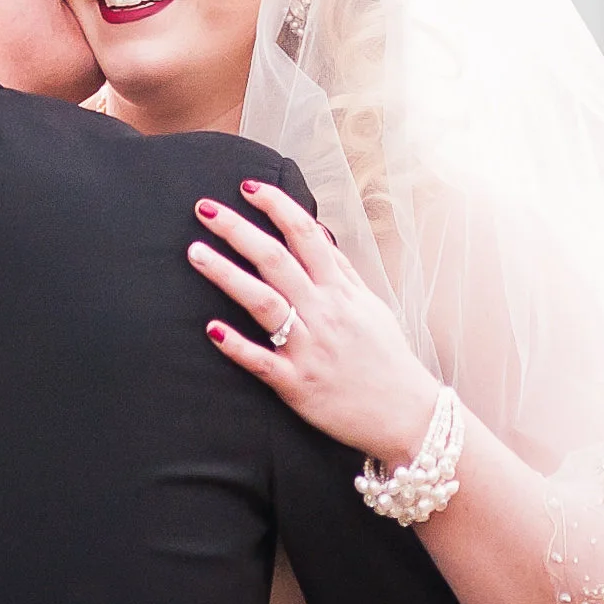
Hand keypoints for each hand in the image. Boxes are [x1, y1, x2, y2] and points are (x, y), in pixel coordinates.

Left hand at [186, 180, 439, 464]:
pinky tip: (211, 329)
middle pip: (276, 260)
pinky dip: (237, 346)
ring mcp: (310, 348)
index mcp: (341, 291)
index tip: (248, 186)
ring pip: (264, 303)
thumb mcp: (370, 307)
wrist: (409, 417)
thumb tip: (317, 234)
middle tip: (203, 207)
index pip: (306, 235)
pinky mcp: (298, 384)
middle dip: (238, 230)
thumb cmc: (385, 359)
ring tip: (195, 252)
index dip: (277, 206)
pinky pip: (263, 362)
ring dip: (227, 275)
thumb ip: (341, 271)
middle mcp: (324, 312)